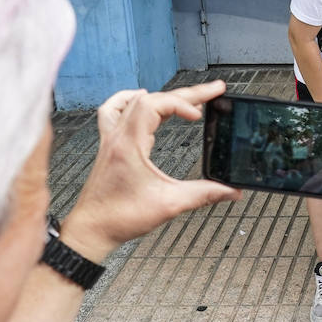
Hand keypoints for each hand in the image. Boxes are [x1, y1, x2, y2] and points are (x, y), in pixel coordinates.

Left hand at [59, 82, 242, 262]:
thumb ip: (203, 194)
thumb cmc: (119, 217)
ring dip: (163, 95)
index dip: (181, 103)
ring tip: (186, 95)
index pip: (154, 104)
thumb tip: (230, 190)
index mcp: (129, 144)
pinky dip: (130, 99)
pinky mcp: (110, 146)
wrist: (91, 230)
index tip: (199, 116)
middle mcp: (118, 136)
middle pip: (152, 98)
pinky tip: (141, 98)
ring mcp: (111, 139)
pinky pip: (114, 111)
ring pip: (136, 101)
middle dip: (186, 94)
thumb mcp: (169, 204)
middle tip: (213, 91)